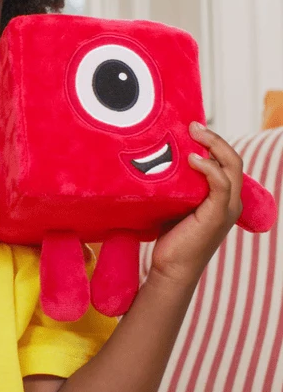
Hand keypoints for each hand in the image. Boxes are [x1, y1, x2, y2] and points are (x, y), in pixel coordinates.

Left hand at [150, 122, 243, 286]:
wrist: (171, 266)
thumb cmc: (171, 234)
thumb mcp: (176, 200)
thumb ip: (178, 181)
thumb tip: (159, 156)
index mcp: (222, 195)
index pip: (226, 160)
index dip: (213, 141)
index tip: (191, 127)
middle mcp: (230, 199)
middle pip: (232, 158)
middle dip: (214, 137)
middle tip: (192, 125)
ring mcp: (225, 208)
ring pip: (230, 166)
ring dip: (213, 146)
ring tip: (192, 133)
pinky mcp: (216, 216)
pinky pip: (221, 185)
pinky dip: (210, 168)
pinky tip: (193, 159)